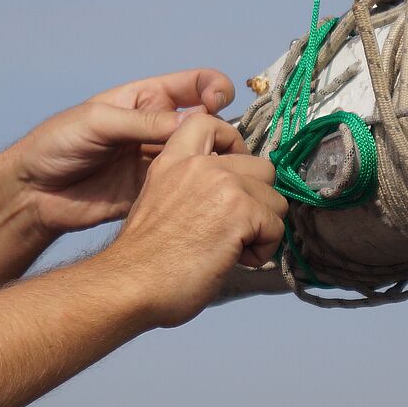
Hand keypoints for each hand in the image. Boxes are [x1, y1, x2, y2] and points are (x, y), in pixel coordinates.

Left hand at [7, 70, 235, 234]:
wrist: (34, 193)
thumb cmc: (56, 144)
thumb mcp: (97, 121)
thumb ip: (143, 122)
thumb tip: (195, 122)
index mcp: (148, 99)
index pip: (195, 85)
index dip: (215, 88)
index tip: (220, 102)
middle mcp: (160, 128)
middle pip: (208, 124)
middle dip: (225, 132)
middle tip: (228, 149)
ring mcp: (161, 160)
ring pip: (204, 158)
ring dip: (219, 164)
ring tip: (226, 173)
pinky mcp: (158, 191)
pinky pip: (189, 188)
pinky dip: (204, 190)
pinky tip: (211, 194)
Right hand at [103, 114, 287, 327]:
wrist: (131, 284)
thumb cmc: (143, 261)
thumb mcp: (161, 203)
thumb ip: (194, 188)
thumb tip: (231, 199)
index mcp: (175, 159)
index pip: (211, 122)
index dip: (235, 145)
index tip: (234, 176)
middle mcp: (201, 165)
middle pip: (262, 168)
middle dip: (257, 200)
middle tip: (235, 228)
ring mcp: (223, 184)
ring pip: (276, 199)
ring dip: (262, 228)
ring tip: (232, 248)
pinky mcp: (240, 211)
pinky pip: (276, 227)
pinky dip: (263, 250)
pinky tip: (235, 260)